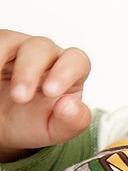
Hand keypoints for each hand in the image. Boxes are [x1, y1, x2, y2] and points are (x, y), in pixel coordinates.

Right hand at [0, 29, 91, 161]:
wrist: (1, 125)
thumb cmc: (32, 123)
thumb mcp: (55, 130)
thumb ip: (73, 121)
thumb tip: (72, 105)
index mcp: (68, 74)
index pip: (77, 61)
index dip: (66, 72)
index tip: (49, 92)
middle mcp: (46, 57)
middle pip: (42, 47)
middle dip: (28, 71)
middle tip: (19, 98)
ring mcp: (18, 49)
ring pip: (12, 40)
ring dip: (2, 61)